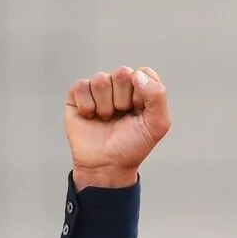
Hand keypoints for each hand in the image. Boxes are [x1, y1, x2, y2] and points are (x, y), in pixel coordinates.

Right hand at [64, 66, 171, 190]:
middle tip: (122, 116)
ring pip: (101, 79)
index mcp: (142, 91)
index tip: (140, 110)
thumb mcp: (158, 124)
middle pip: (122, 73)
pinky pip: (81, 86)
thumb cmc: (133, 146)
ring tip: (106, 119)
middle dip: (123, 99)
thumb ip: (157, 96)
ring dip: (105, 105)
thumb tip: (137, 75)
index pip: (144, 72)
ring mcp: (99, 90)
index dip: (142, 92)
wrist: (106, 164)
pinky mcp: (78, 95)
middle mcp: (121, 87)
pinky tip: (91, 117)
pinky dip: (87, 105)